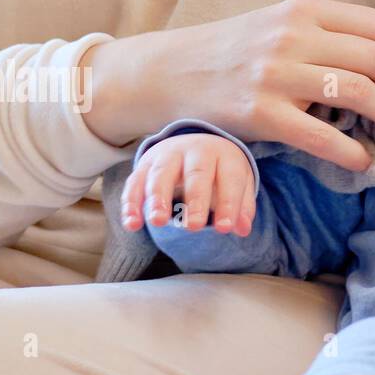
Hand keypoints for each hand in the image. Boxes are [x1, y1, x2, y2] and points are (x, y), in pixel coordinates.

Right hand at [80, 0, 374, 170]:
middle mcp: (293, 36)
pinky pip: (325, 138)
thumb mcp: (279, 25)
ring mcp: (276, 75)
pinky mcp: (261, 115)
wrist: (168, 73)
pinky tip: (361, 161)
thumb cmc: (233, 54)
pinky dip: (354, 154)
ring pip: (361, 93)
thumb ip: (326, 35)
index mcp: (304, 10)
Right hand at [121, 133, 257, 235]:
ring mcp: (166, 156)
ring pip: (161, 174)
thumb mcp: (238, 182)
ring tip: (158, 222)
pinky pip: (135, 183)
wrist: (194, 144)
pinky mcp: (144, 165)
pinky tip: (132, 224)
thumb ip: (242, 205)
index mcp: (223, 154)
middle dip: (195, 200)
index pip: (229, 178)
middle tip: (194, 227)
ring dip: (157, 198)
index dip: (228, 204)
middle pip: (196, 173)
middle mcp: (194, 151)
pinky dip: (131, 204)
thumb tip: (242, 229)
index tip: (224, 228)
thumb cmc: (220, 171)